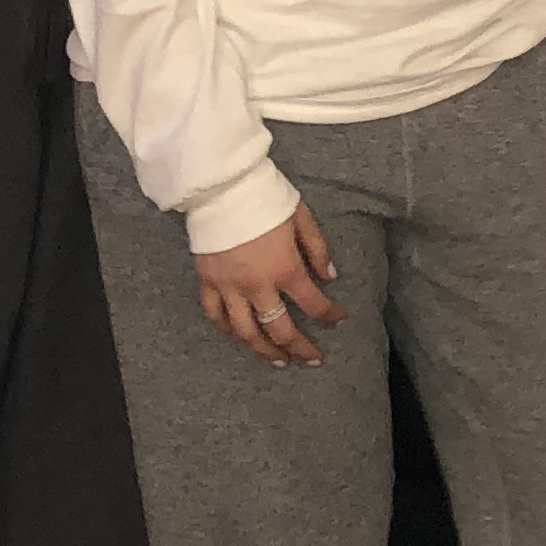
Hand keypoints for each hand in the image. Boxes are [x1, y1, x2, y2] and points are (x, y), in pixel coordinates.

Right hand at [195, 205, 340, 364]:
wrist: (221, 186)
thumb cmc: (265, 197)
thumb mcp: (301, 218)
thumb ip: (317, 250)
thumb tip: (329, 276)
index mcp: (284, 268)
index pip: (312, 303)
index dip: (329, 315)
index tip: (337, 319)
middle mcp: (257, 285)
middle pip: (279, 329)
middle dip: (299, 347)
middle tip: (311, 358)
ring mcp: (229, 286)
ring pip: (246, 331)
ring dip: (264, 350)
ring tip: (278, 360)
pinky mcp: (208, 281)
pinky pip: (216, 316)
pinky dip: (228, 330)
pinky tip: (240, 336)